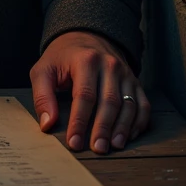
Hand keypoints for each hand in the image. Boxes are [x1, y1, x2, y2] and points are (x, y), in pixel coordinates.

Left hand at [30, 31, 149, 153]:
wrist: (85, 36)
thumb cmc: (62, 58)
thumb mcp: (43, 70)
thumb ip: (42, 96)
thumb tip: (47, 124)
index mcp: (85, 60)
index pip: (84, 95)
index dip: (79, 121)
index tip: (74, 143)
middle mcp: (109, 65)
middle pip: (110, 101)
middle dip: (103, 128)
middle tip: (98, 149)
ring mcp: (125, 73)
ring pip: (128, 104)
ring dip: (123, 128)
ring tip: (114, 146)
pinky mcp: (135, 81)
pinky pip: (143, 104)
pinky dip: (139, 122)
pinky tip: (129, 137)